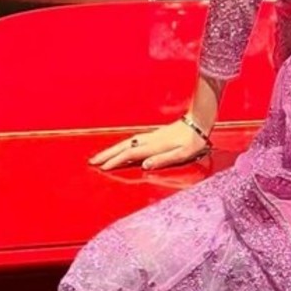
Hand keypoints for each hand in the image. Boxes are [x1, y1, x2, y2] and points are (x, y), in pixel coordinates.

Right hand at [89, 120, 209, 171]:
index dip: (117, 161)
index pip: (131, 154)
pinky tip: (120, 148)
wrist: (198, 122)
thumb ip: (164, 159)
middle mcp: (150, 140)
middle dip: (107, 154)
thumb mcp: (182, 154)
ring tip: (100, 156)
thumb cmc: (193, 141)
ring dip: (112, 149)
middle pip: (124, 147)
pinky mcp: (154, 135)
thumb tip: (145, 165)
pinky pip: (133, 140)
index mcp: (155, 146)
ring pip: (127, 142)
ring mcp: (151, 136)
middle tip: (92, 161)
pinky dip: (122, 145)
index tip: (103, 167)